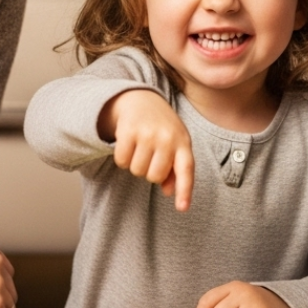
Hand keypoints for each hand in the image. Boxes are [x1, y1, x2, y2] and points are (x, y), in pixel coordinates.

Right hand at [98, 89, 194, 210]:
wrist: (142, 99)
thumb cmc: (161, 128)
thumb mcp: (175, 144)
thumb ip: (176, 169)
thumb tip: (170, 192)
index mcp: (183, 142)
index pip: (186, 169)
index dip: (185, 190)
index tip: (182, 209)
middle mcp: (167, 137)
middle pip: (154, 176)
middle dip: (149, 171)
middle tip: (150, 155)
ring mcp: (148, 133)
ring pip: (136, 170)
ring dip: (135, 164)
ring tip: (140, 147)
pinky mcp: (128, 130)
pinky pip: (121, 160)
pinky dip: (122, 157)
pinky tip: (128, 144)